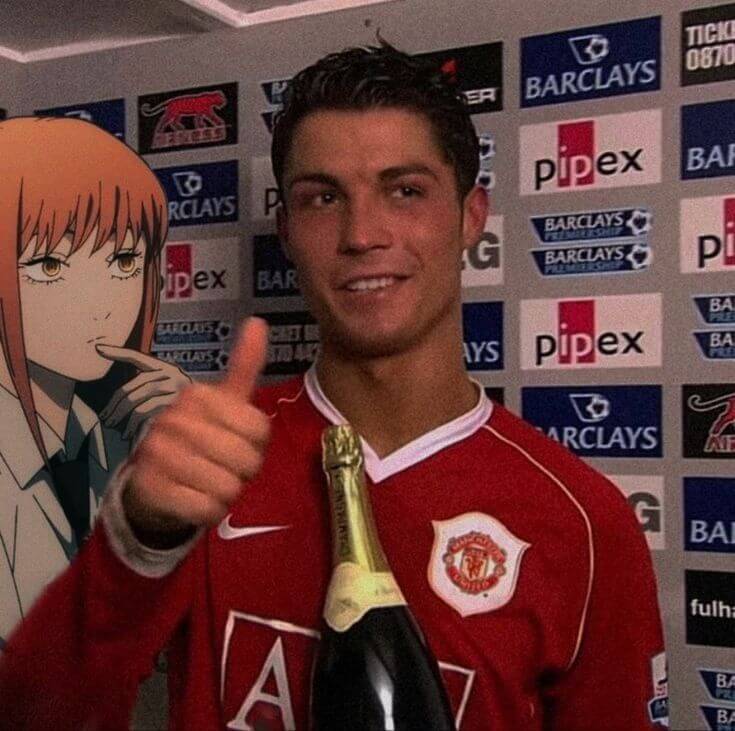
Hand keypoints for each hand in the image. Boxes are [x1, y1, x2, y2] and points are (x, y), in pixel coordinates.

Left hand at [97, 346, 192, 441]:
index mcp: (168, 368)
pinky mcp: (176, 409)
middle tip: (106, 418)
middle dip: (115, 405)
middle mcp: (173, 375)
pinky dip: (134, 426)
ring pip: (137, 402)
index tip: (99, 348)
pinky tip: (130, 435)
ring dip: (122, 417)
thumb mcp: (170, 392)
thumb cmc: (188, 411)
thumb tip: (121, 395)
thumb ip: (148, 388)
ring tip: (115, 428)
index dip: (119, 352)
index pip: (139, 357)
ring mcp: (176, 391)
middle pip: (133, 387)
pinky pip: (146, 415)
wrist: (213, 423)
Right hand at [121, 317, 270, 536]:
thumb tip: (259, 321)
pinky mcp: (150, 489)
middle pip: (247, 461)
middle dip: (242, 471)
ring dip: (226, 493)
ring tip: (207, 481)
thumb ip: (244, 365)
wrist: (152, 479)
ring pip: (228, 488)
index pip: (259, 429)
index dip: (256, 444)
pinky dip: (208, 511)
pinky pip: (206, 510)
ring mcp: (157, 454)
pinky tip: (193, 499)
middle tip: (222, 466)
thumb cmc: (199, 437)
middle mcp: (174, 419)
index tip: (237, 440)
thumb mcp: (225, 401)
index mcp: (198, 395)